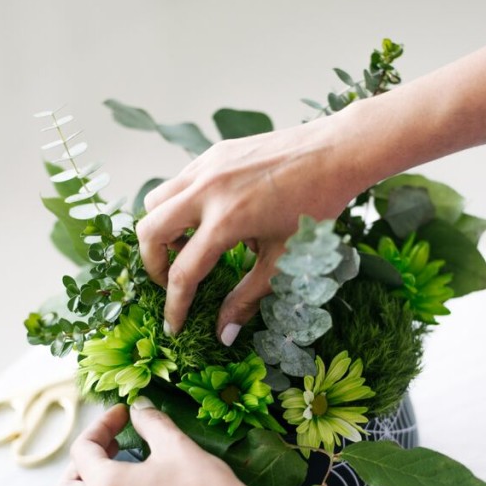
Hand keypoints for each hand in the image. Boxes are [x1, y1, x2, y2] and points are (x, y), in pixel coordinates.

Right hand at [136, 113, 359, 341]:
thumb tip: (224, 333)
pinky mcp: (213, 153)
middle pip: (149, 231)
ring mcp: (207, 166)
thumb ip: (248, 297)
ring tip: (189, 247)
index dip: (175, 306)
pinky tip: (211, 219)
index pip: (184, 273)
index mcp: (226, 221)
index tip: (175, 326)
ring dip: (162, 230)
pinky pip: (179, 183)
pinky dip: (182, 206)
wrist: (336, 152)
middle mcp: (208, 190)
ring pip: (156, 202)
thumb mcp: (284, 258)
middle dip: (153, 265)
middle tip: (172, 281)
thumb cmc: (316, 206)